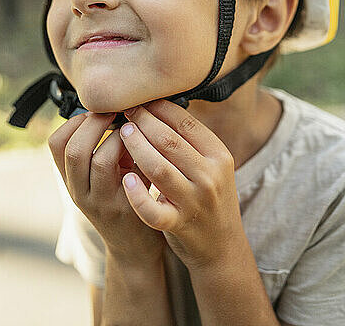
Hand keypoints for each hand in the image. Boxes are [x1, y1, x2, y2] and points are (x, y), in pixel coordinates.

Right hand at [48, 111, 166, 265]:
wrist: (135, 246)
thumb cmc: (124, 196)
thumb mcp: (105, 172)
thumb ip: (105, 145)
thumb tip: (117, 104)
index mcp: (71, 178)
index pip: (55, 144)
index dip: (74, 121)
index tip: (94, 112)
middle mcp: (79, 191)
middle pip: (73, 149)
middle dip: (96, 123)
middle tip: (115, 112)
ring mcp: (102, 203)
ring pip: (101, 160)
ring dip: (118, 137)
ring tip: (131, 128)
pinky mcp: (126, 210)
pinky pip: (130, 176)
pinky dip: (136, 154)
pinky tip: (146, 147)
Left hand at [119, 99, 242, 270]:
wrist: (222, 244)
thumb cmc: (208, 195)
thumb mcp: (211, 164)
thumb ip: (190, 141)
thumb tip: (158, 104)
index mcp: (219, 155)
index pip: (185, 122)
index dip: (159, 108)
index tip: (141, 100)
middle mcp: (210, 176)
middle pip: (169, 140)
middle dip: (143, 122)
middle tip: (125, 112)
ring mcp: (195, 201)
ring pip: (158, 168)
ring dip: (136, 147)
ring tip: (122, 133)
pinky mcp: (179, 224)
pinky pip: (153, 210)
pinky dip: (137, 195)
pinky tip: (125, 179)